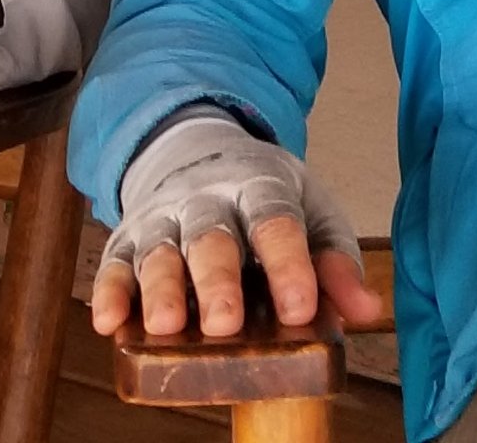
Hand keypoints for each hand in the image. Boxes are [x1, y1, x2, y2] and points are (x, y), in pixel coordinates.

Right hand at [87, 111, 383, 342]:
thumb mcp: (311, 212)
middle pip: (211, 236)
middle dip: (217, 280)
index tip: (299, 306)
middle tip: (225, 323)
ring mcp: (162, 216)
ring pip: (159, 250)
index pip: (275, 220)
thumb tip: (366, 310)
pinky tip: (110, 321)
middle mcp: (206, 198)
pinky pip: (113, 263)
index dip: (287, 262)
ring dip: (161, 287)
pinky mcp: (127, 239)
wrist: (199, 151)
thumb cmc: (265, 198)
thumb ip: (337, 260)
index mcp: (259, 186)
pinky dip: (109, 291)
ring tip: (166, 325)